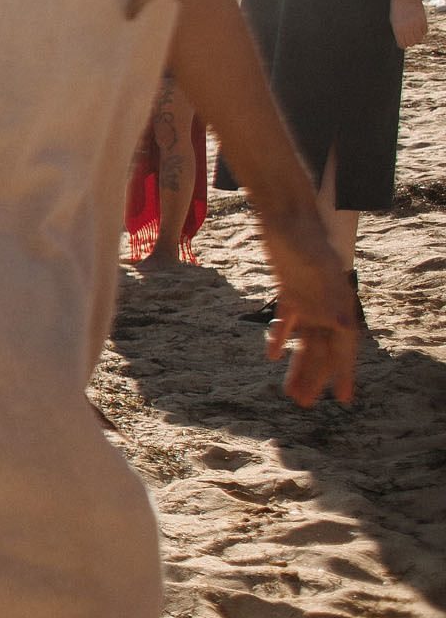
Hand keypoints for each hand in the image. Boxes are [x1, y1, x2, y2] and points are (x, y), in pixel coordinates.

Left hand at [259, 207, 358, 406]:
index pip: (343, 345)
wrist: (285, 213)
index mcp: (337, 301)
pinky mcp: (290, 290)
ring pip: (305, 340)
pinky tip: (273, 357)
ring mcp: (308, 298)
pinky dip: (281, 338)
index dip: (344, 372)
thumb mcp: (316, 265)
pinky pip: (287, 321)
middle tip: (305, 403)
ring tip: (291, 391)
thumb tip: (345, 327)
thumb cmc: (303, 236)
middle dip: (315, 376)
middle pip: (322, 348)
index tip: (344, 398)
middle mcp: (325, 304)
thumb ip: (331, 295)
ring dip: (299, 364)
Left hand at [392, 0, 428, 49]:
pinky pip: (425, 32)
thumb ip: (398, 33)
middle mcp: (407, 28)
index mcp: (398, 29)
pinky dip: (422, 31)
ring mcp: (416, 24)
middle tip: (408, 37)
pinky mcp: (423, 20)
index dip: (402, 45)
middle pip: (412, 43)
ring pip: (419, 38)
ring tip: (413, 32)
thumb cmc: (397, 11)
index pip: (402, 45)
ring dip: (416, 37)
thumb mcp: (393, 22)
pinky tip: (418, 27)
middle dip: (410, 41)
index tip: (402, 42)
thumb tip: (403, 42)